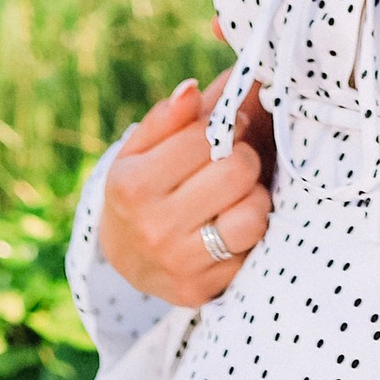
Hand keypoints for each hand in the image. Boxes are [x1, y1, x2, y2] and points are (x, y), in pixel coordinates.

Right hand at [97, 70, 273, 305]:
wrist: (125, 258)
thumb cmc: (140, 189)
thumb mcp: (139, 150)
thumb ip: (168, 116)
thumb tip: (193, 89)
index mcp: (133, 185)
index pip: (208, 138)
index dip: (227, 126)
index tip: (227, 129)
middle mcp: (154, 228)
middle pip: (238, 172)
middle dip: (242, 159)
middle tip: (233, 160)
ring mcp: (178, 263)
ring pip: (253, 216)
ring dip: (253, 198)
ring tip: (236, 194)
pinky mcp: (201, 289)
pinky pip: (251, 250)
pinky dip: (248, 233)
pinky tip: (229, 225)